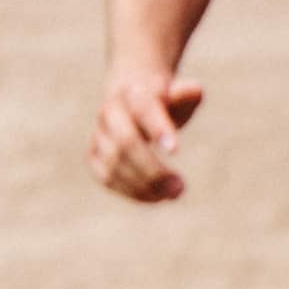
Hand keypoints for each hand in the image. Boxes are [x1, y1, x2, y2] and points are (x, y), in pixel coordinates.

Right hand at [91, 68, 203, 203]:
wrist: (131, 100)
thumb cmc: (164, 101)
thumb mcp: (179, 93)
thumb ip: (187, 93)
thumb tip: (195, 91)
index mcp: (134, 93)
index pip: (144, 109)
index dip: (158, 129)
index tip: (176, 151)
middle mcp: (111, 112)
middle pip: (125, 141)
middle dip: (152, 169)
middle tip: (180, 188)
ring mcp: (99, 134)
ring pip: (114, 163)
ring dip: (144, 185)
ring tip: (174, 193)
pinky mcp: (93, 156)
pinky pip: (107, 178)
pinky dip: (131, 192)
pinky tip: (156, 197)